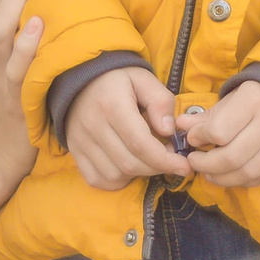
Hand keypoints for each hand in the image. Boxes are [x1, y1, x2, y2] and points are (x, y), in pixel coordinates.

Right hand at [67, 66, 190, 190]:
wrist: (82, 80)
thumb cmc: (118, 79)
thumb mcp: (145, 79)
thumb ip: (160, 102)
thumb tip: (169, 131)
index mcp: (112, 105)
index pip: (140, 144)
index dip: (165, 160)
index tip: (184, 166)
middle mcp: (92, 126)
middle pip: (129, 163)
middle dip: (156, 167)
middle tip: (171, 159)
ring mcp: (80, 141)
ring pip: (115, 175)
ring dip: (138, 174)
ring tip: (150, 158)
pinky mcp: (74, 152)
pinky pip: (97, 179)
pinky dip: (117, 180)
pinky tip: (129, 166)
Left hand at [184, 84, 259, 188]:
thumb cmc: (259, 94)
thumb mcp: (232, 97)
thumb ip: (205, 115)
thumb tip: (179, 127)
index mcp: (254, 99)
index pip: (219, 131)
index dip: (199, 139)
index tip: (192, 139)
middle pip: (231, 158)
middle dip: (205, 165)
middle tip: (195, 162)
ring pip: (246, 173)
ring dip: (221, 178)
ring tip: (208, 173)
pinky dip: (242, 181)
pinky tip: (230, 175)